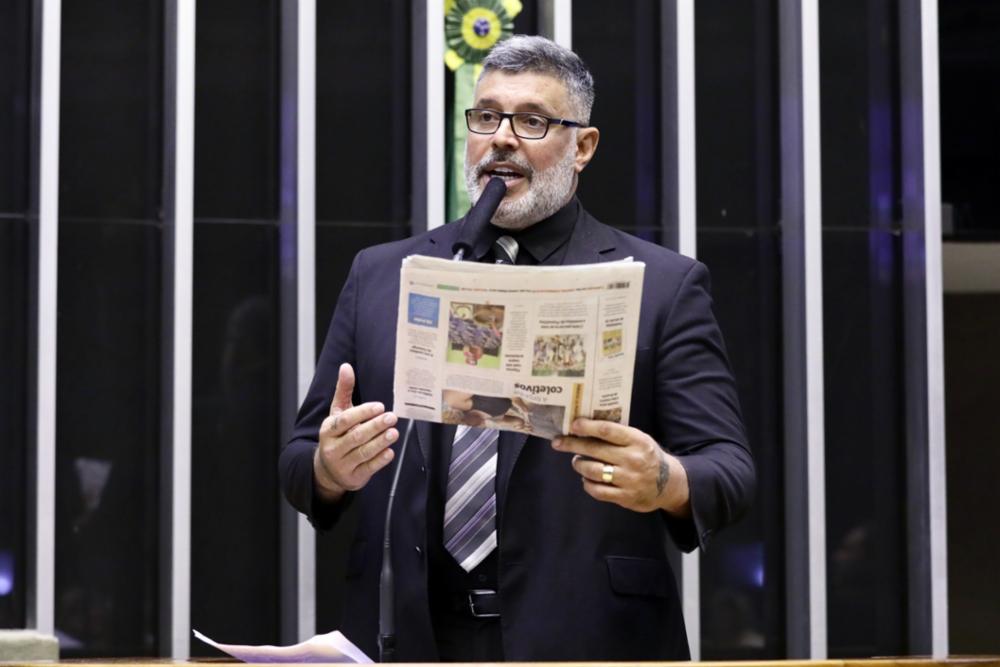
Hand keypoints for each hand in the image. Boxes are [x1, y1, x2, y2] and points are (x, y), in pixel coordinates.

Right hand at [313, 363, 397, 501]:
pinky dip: (379, 461)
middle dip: (375, 426)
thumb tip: (345, 366)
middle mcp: (333, 447)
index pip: (345, 420)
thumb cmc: (337, 435)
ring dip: (380, 442)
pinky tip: (390, 452)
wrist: (328, 470)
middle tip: (392, 417)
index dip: (362, 412)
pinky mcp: (353, 477)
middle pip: (356, 436)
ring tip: (394, 433)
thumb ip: (343, 390)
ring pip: (362, 452)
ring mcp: (342, 464)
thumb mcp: (337, 413)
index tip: (380, 406)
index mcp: (329, 429)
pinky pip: (368, 468)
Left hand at [552, 418, 689, 515]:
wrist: (669, 484)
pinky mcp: (625, 497)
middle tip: (558, 442)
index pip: (608, 430)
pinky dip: (587, 484)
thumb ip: (618, 434)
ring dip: (579, 464)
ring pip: (593, 471)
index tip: (573, 425)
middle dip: (572, 444)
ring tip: (576, 461)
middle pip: (595, 449)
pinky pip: (598, 491)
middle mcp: (633, 459)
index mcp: (637, 440)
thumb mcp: (639, 439)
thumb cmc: (647, 456)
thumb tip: (585, 426)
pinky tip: (586, 479)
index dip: (588, 427)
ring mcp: (629, 479)